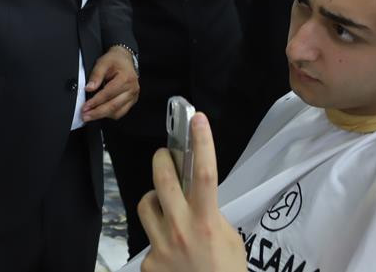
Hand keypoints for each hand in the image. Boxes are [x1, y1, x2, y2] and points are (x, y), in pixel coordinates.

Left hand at [81, 46, 138, 121]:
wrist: (125, 59)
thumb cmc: (115, 60)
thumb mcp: (103, 62)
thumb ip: (96, 75)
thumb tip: (89, 88)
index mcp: (126, 78)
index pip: (108, 94)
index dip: (95, 102)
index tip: (85, 107)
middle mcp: (132, 89)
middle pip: (113, 106)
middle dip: (97, 113)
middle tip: (85, 116)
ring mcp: (133, 96)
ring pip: (117, 112)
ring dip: (102, 115)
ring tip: (90, 115)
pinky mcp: (132, 101)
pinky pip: (120, 112)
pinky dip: (109, 114)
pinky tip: (100, 113)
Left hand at [137, 113, 245, 271]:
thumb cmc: (227, 271)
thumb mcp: (229, 238)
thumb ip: (211, 214)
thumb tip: (195, 197)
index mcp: (207, 222)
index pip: (206, 174)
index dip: (202, 143)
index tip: (198, 118)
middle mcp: (181, 230)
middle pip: (162, 180)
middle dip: (162, 160)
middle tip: (166, 155)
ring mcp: (160, 247)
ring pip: (146, 204)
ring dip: (155, 199)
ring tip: (166, 207)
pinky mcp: (147, 264)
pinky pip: (148, 239)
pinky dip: (158, 239)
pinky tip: (170, 254)